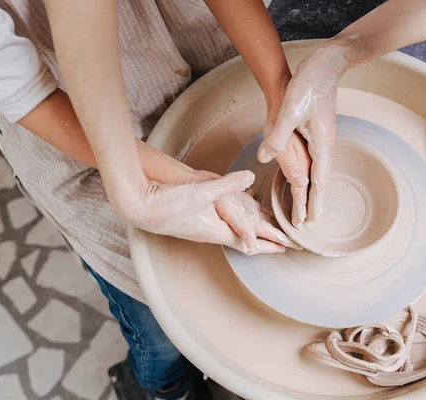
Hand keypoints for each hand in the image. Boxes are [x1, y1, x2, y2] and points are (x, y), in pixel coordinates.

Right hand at [116, 170, 296, 254]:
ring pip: (235, 232)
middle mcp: (212, 232)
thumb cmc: (168, 203)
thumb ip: (228, 184)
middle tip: (284, 245)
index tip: (285, 248)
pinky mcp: (194, 219)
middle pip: (245, 241)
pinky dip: (237, 221)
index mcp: (217, 230)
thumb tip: (250, 177)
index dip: (268, 245)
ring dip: (253, 233)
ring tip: (266, 233)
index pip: (249, 242)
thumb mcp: (202, 191)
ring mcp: (202, 227)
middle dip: (266, 243)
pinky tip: (236, 215)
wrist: (139, 205)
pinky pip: (223, 223)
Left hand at [258, 42, 349, 221]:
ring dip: (315, 188)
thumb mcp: (290, 110)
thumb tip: (264, 157)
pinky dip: (313, 172)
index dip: (315, 200)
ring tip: (310, 203)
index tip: (312, 218)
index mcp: (321, 143)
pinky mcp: (319, 130)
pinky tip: (307, 174)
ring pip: (320, 169)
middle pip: (322, 178)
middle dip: (317, 200)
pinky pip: (316, 158)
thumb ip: (278, 136)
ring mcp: (323, 137)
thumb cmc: (309, 85)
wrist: (325, 65)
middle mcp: (325, 143)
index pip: (319, 179)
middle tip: (311, 220)